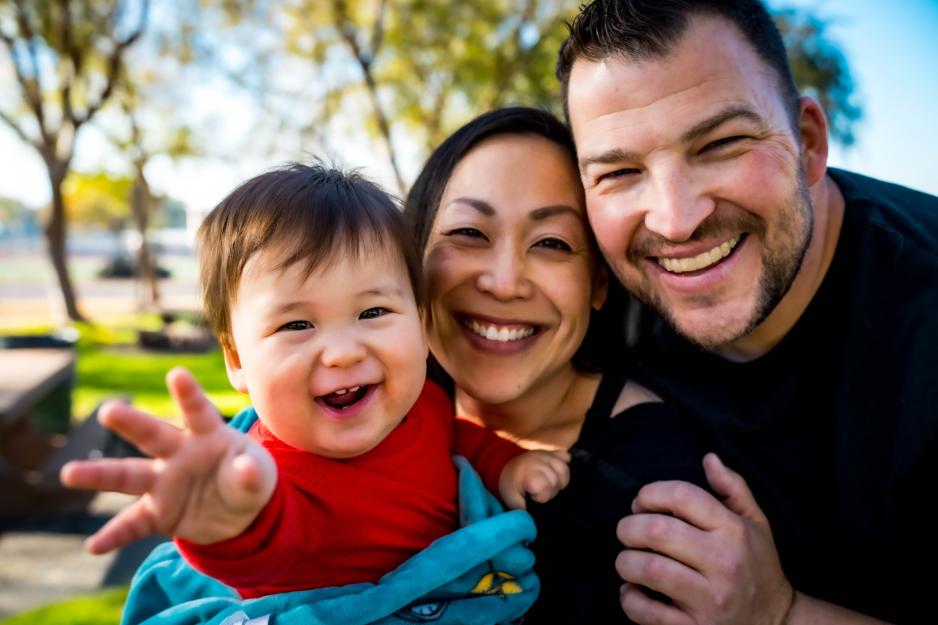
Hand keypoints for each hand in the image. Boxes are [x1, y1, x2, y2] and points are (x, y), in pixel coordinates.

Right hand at [60, 367, 276, 553]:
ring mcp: (163, 483)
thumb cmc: (248, 479)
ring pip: (127, 476)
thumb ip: (252, 473)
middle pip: (151, 435)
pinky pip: (132, 524)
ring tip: (69, 473)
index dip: (188, 394)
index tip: (177, 374)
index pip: (197, 411)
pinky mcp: (158, 513)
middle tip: (108, 410)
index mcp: (208, 435)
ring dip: (99, 474)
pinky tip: (94, 546)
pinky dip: (114, 535)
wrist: (240, 512)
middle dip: (131, 423)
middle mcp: (178, 453)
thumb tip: (246, 469)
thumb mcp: (259, 477)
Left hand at [498, 449, 570, 509]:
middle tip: (540, 492)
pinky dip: (565, 463)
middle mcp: (540, 462)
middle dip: (551, 490)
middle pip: (557, 480)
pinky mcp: (551, 452)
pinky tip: (557, 472)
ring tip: (550, 485)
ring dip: (561, 480)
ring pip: (564, 469)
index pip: (546, 488)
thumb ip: (524, 511)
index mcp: (530, 474)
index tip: (533, 497)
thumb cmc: (510, 485)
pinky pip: (565, 456)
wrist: (505, 466)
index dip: (542, 497)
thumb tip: (533, 522)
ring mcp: (546, 455)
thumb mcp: (512, 500)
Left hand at [614, 453, 793, 624]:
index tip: (640, 503)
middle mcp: (723, 562)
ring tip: (627, 560)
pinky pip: (649, 612)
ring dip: (626, 562)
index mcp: (734, 531)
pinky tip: (632, 591)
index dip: (650, 493)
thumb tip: (709, 457)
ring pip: (650, 569)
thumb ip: (733, 488)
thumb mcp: (756, 524)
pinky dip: (630, 599)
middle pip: (658, 531)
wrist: (777, 623)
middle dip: (629, 526)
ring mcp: (710, 599)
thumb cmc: (758, 566)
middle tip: (626, 532)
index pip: (682, 495)